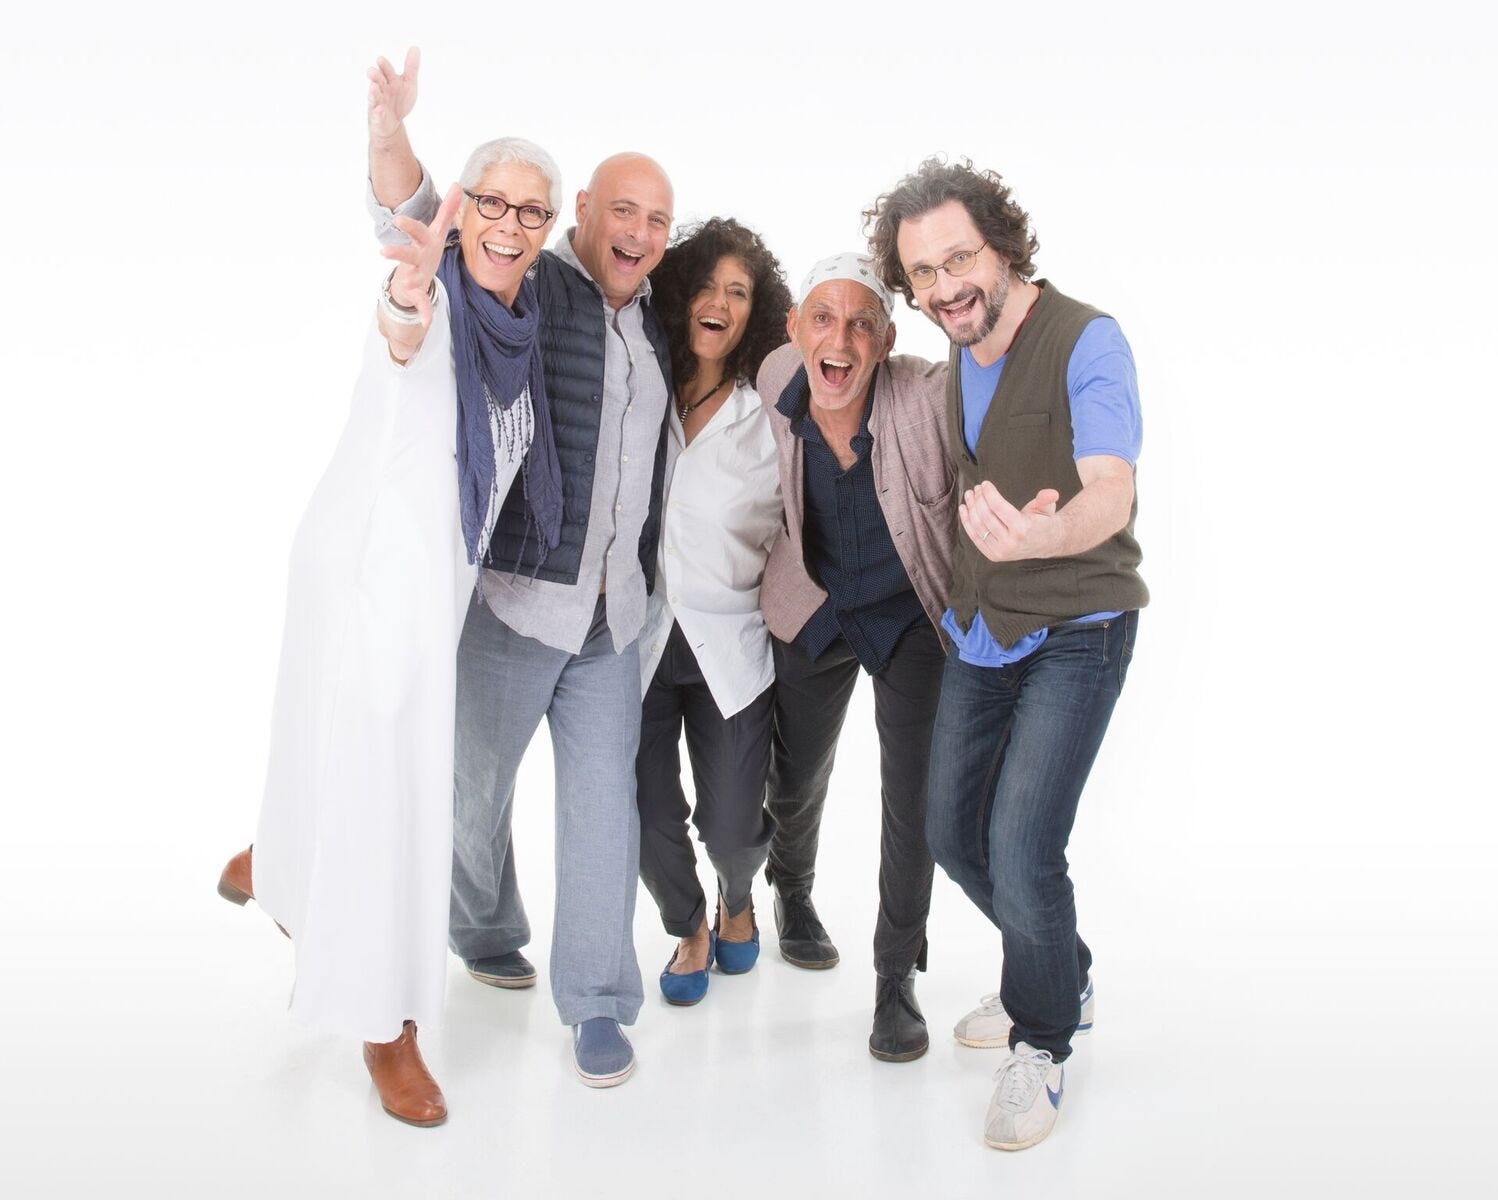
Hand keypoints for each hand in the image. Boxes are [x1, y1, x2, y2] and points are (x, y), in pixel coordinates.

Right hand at [367, 47, 419, 141]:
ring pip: (374, 95)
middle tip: (372, 71)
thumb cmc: (399, 100)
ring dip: (373, 91)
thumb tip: (415, 47)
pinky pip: (377, 114)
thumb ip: (411, 68)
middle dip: (375, 76)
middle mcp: (382, 89)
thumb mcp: (408, 84)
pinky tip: (380, 109)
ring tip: (373, 86)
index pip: (386, 70)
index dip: (384, 66)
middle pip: (377, 80)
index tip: (380, 60)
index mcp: (389, 79)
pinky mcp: (377, 116)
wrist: (392, 123)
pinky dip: (378, 111)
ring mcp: (378, 102)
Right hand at [381, 183, 460, 327]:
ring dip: (407, 280)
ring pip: (410, 277)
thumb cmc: (426, 249)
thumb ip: (448, 209)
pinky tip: (427, 321)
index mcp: (423, 243)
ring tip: (404, 283)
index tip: (398, 219)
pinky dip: (424, 311)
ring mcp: (414, 275)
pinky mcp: (417, 292)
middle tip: (384, 251)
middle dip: (397, 252)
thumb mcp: (438, 230)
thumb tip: (457, 185)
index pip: (416, 232)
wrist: (412, 278)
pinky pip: (422, 302)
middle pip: (407, 254)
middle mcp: (415, 258)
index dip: (408, 226)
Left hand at [958, 481, 1060, 561]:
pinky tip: (964, 508)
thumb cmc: (1043, 523)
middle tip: (977, 488)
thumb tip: (1051, 493)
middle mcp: (1009, 543)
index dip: (989, 493)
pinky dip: (967, 522)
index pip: (998, 507)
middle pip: (986, 516)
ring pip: (978, 526)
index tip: (985, 483)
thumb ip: (1046, 499)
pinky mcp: (992, 555)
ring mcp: (999, 551)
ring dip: (971, 508)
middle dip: (979, 499)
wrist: (1045, 544)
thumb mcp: (1046, 509)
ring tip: (970, 495)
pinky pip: (975, 537)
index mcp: (1022, 529)